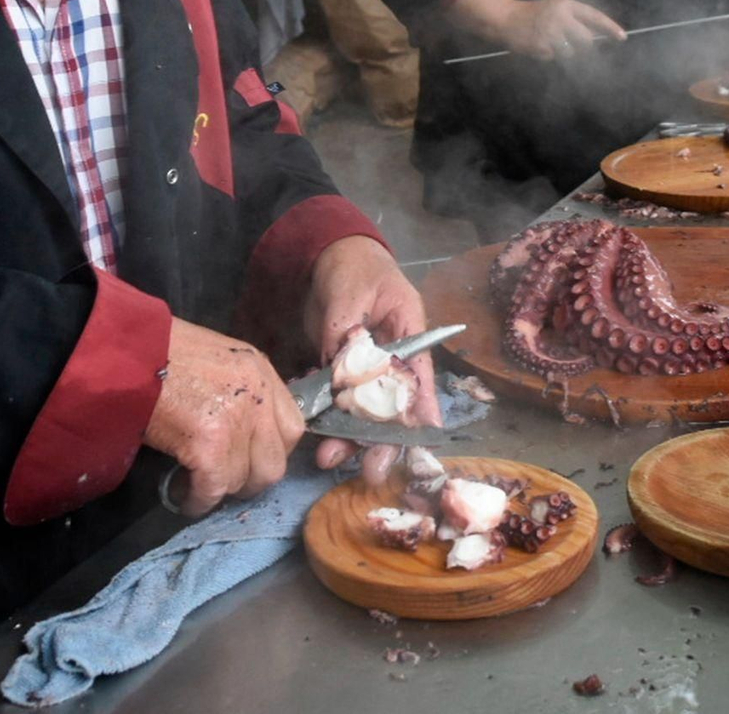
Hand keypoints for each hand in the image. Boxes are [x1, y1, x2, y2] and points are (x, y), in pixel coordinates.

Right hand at [143, 319, 305, 516]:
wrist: (127, 351)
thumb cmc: (163, 350)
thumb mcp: (219, 359)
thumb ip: (242, 390)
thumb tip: (245, 433)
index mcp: (262, 371)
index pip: (293, 429)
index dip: (271, 451)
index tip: (249, 459)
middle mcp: (258, 396)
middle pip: (275, 463)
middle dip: (249, 479)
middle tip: (223, 478)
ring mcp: (236, 422)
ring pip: (241, 480)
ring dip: (219, 488)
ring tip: (195, 483)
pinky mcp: (209, 445)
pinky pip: (213, 490)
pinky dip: (198, 501)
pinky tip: (184, 498)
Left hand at [303, 236, 442, 476]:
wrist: (329, 257)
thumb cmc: (354, 266)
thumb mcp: (351, 290)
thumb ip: (346, 327)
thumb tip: (340, 366)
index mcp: (409, 336)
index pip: (419, 380)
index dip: (419, 414)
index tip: (417, 447)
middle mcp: (392, 360)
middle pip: (391, 408)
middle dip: (379, 441)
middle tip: (369, 471)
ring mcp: (365, 370)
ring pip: (361, 413)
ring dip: (346, 438)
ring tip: (325, 457)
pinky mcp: (339, 374)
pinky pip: (335, 403)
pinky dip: (324, 419)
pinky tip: (309, 432)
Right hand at [499, 0, 625, 61]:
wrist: (506, 19)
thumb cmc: (536, 14)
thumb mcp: (557, 8)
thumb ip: (576, 19)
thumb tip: (599, 34)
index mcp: (566, 5)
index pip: (594, 16)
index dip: (610, 27)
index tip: (622, 37)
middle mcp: (560, 18)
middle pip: (586, 40)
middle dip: (583, 46)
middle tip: (573, 43)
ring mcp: (551, 34)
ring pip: (571, 52)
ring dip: (565, 51)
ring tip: (550, 42)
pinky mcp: (542, 47)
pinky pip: (555, 58)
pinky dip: (550, 55)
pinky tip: (539, 46)